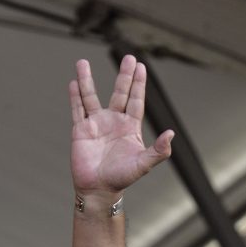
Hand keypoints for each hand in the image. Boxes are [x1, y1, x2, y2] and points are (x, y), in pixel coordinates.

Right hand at [69, 54, 173, 195]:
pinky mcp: (81, 130)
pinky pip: (77, 110)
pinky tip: (74, 83)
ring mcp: (97, 125)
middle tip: (128, 57)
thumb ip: (159, 151)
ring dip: (87, 80)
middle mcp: (114, 122)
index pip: (135, 101)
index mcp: (130, 128)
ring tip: (83, 62)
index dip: (138, 84)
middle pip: (119, 93)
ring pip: (91, 97)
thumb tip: (171, 134)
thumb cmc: (122, 178)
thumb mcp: (143, 164)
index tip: (140, 66)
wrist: (99, 190)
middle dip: (124, 76)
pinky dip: (75, 96)